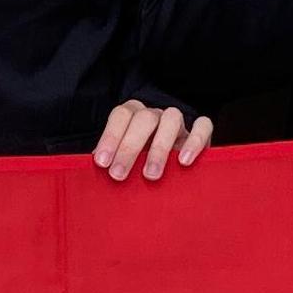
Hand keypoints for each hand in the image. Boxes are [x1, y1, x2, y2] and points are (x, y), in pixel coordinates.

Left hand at [93, 102, 212, 182]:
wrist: (173, 177)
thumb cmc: (138, 170)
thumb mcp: (122, 165)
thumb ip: (110, 163)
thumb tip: (89, 171)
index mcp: (132, 117)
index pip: (120, 115)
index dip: (110, 136)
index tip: (102, 163)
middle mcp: (155, 116)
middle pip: (143, 118)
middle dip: (129, 147)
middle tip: (119, 175)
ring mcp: (179, 123)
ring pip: (172, 118)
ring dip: (159, 147)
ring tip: (150, 176)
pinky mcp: (202, 133)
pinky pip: (204, 126)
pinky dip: (195, 141)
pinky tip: (183, 162)